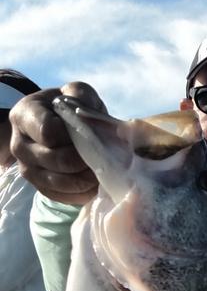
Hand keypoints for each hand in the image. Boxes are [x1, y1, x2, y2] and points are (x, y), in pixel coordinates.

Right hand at [10, 82, 106, 203]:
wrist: (59, 126)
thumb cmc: (68, 108)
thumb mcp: (74, 92)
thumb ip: (81, 96)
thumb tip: (91, 116)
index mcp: (24, 115)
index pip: (48, 132)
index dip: (72, 135)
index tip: (88, 133)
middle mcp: (19, 144)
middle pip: (54, 159)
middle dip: (83, 160)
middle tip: (103, 157)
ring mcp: (27, 169)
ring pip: (58, 182)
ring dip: (84, 179)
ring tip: (102, 171)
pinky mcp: (39, 187)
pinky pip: (61, 197)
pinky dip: (81, 193)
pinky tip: (94, 184)